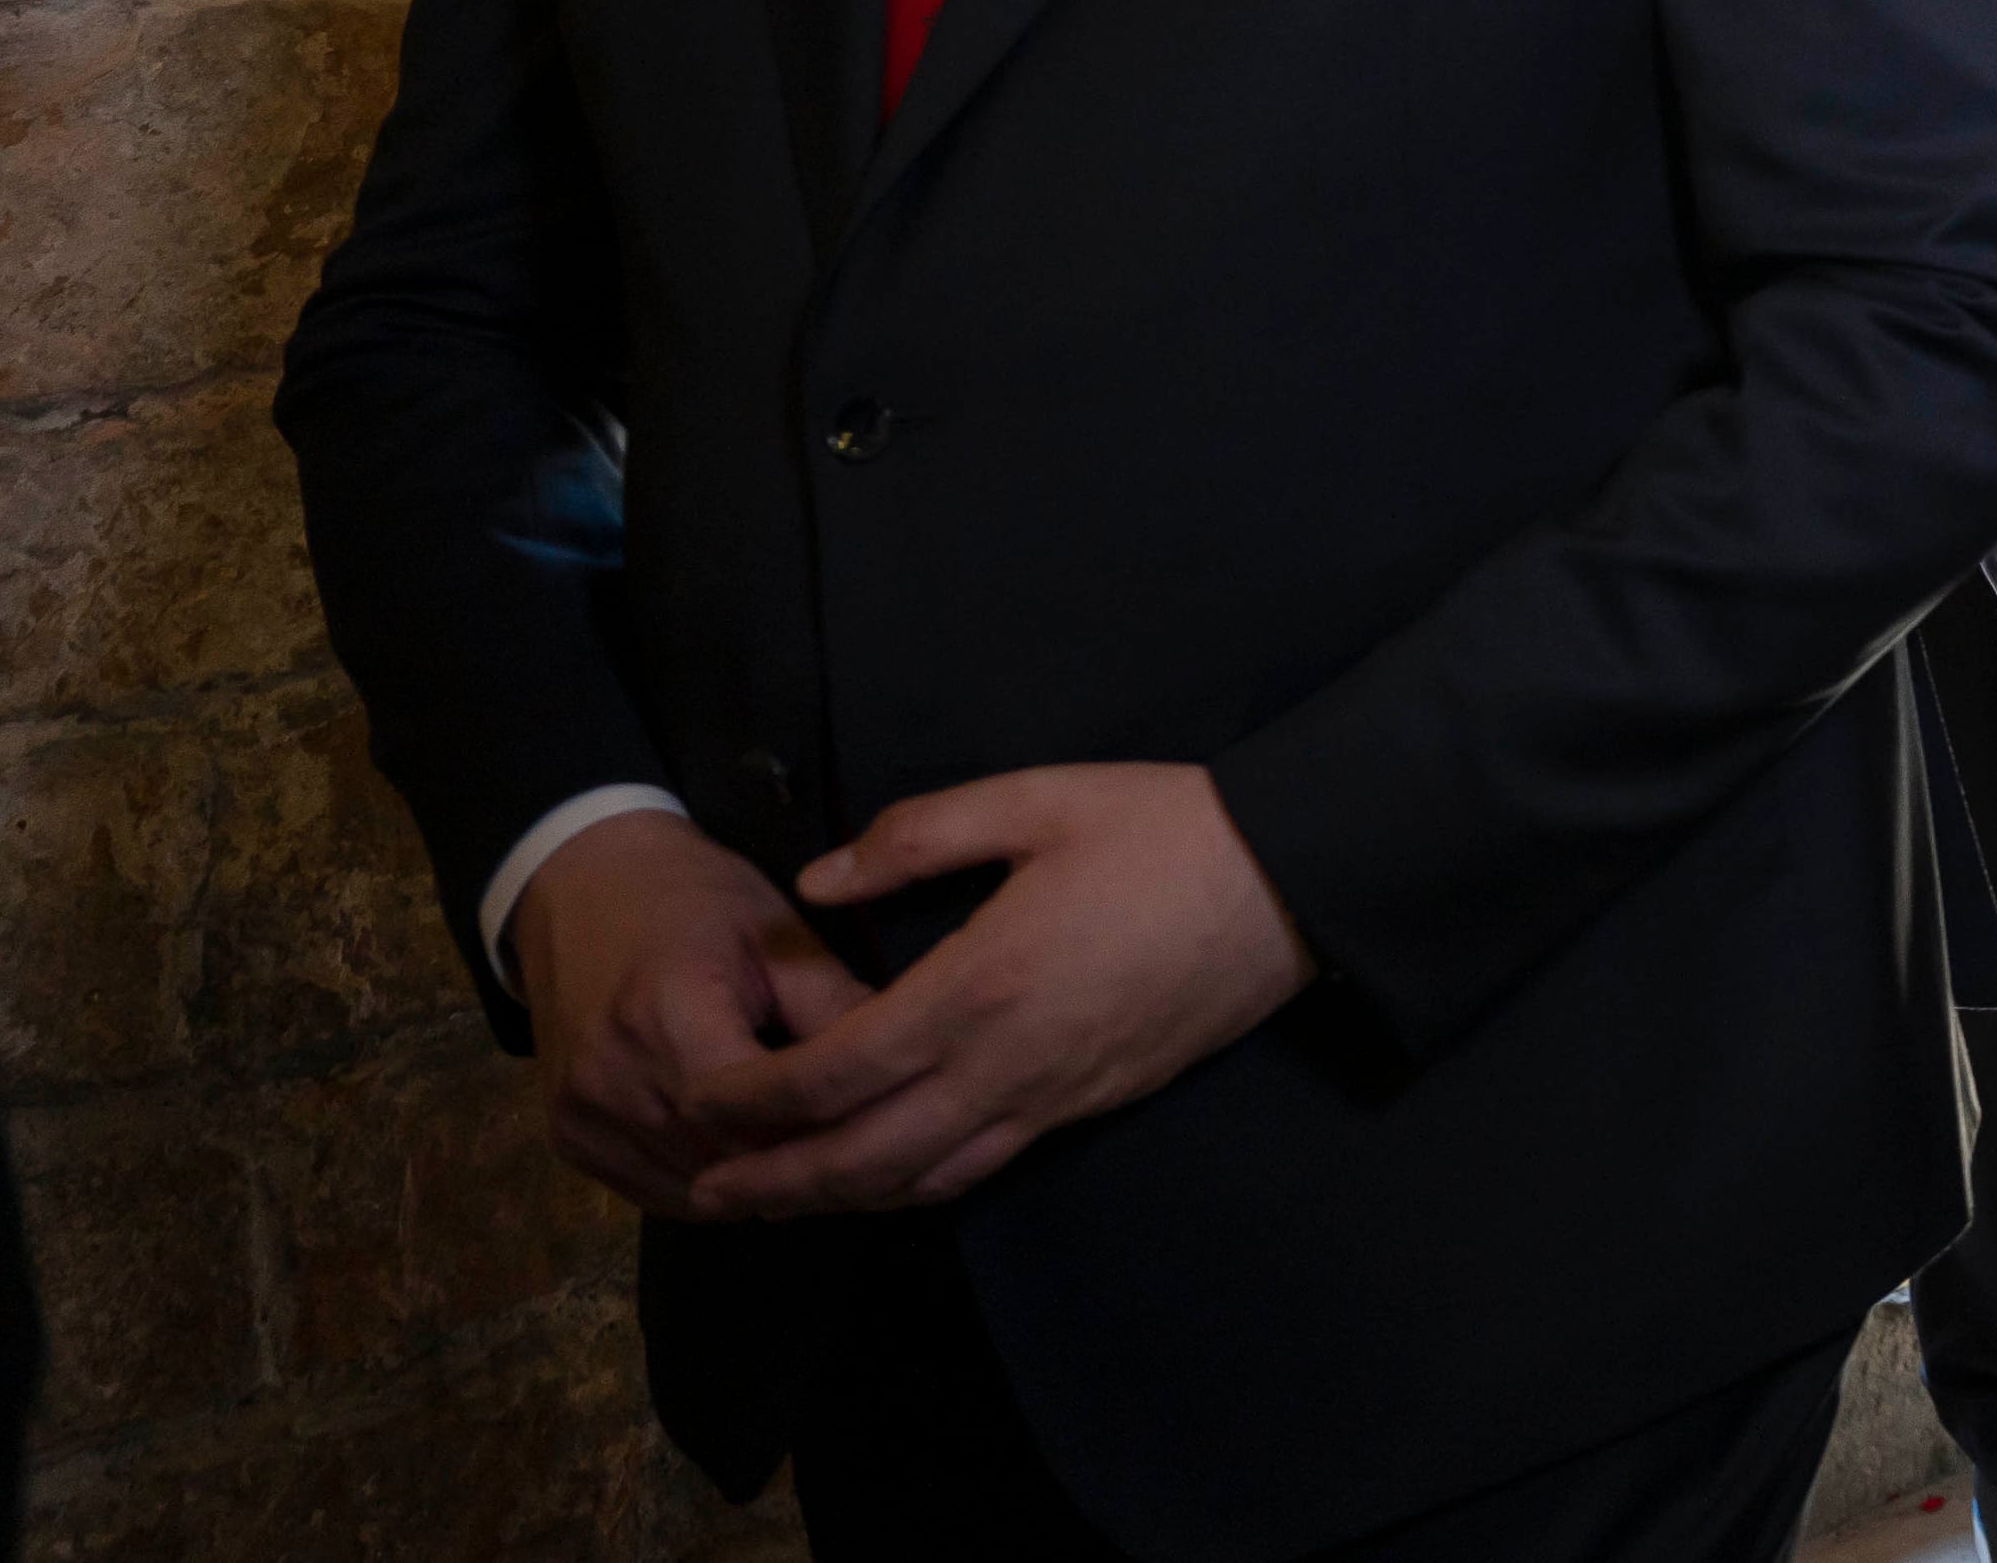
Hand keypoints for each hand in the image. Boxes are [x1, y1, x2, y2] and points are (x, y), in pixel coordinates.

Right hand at [507, 808, 873, 1211]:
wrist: (584, 887)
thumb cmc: (695, 900)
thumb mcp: (778, 934)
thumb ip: (835, 1006)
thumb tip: (907, 1069)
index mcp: (667, 1012)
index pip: (756, 1110)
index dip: (824, 1125)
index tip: (881, 1123)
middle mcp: (611, 1075)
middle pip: (727, 1158)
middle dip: (801, 1162)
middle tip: (866, 1151)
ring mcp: (579, 1114)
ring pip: (694, 1190)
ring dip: (758, 1185)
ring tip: (818, 1157)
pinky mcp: (567, 1139)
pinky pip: (655, 1192)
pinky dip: (712, 1186)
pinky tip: (756, 1160)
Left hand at [679, 763, 1313, 1215]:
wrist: (1296, 881)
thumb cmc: (1167, 828)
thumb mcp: (1038, 799)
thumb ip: (920, 835)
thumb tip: (819, 879)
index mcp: (980, 984)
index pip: (834, 1071)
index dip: (753, 1099)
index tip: (700, 1099)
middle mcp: (1007, 1062)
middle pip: (864, 1156)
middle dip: (776, 1180)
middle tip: (707, 1189)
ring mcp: (1055, 1095)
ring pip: (924, 1179)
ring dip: (840, 1197)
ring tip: (779, 1198)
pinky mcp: (1094, 1104)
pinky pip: (985, 1165)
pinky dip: (918, 1184)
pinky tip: (889, 1174)